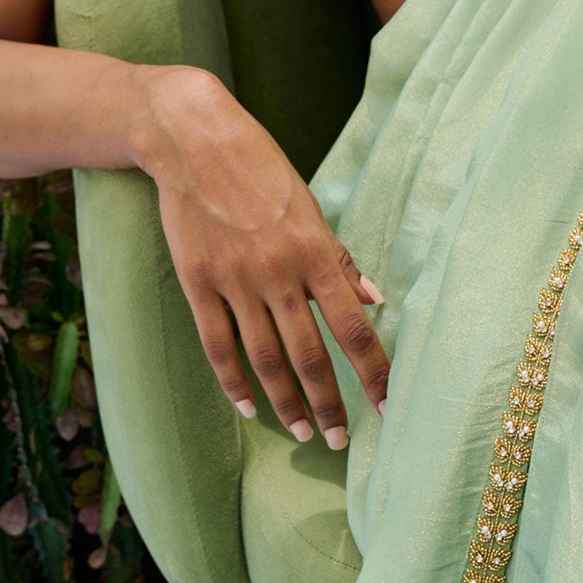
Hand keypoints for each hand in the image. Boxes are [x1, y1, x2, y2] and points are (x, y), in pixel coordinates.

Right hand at [137, 66, 389, 446]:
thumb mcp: (309, 206)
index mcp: (314, 250)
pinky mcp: (197, 282)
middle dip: (329, 403)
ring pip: (266, 358)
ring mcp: (234, 280)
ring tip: (303, 431)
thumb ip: (337, 259)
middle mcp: (277, 271)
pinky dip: (235, 382)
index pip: (353, 326)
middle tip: (340, 441)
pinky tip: (249, 406)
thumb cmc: (260, 168)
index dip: (373, 371)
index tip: (388, 405)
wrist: (193, 141)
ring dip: (287, 402)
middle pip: (309, 354)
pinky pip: (218, 346)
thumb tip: (374, 300)